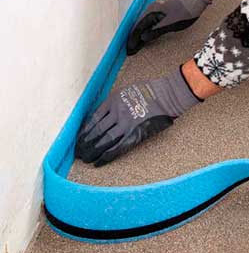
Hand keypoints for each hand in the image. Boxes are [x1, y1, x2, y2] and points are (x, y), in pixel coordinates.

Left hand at [75, 65, 203, 166]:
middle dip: (85, 143)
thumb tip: (101, 117)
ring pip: (104, 140)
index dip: (84, 130)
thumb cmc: (148, 91)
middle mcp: (116, 112)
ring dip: (93, 151)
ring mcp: (126, 124)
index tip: (78, 138)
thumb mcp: (126, 90)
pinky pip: (117, 147)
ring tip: (85, 158)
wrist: (167, 95)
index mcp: (113, 100)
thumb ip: (113, 103)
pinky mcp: (134, 134)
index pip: (93, 118)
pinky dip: (107, 156)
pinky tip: (99, 162)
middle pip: (96, 131)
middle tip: (78, 152)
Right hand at [126, 0, 210, 55]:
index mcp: (152, 13)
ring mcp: (153, 11)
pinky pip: (147, 24)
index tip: (129, 51)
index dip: (132, 40)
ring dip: (138, 36)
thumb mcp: (171, 25)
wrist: (193, 2)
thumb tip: (142, 38)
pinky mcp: (157, 13)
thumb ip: (156, 31)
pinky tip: (144, 38)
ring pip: (142, 25)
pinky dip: (144, 32)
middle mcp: (150, 11)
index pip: (137, 28)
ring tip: (135, 47)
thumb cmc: (184, 14)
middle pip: (138, 27)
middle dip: (133, 39)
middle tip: (130, 51)